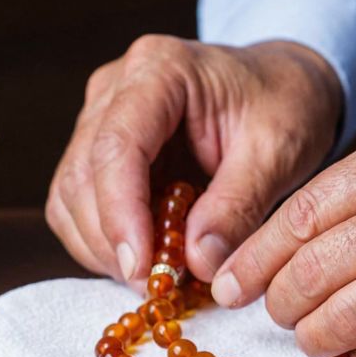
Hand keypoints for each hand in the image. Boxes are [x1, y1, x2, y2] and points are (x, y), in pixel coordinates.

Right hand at [45, 35, 341, 286]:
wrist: (283, 85)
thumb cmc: (285, 105)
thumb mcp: (278, 151)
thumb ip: (237, 205)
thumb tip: (197, 263)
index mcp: (160, 69)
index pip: (118, 145)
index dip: (120, 212)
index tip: (141, 268)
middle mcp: (116, 88)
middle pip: (84, 174)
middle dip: (113, 241)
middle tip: (158, 287)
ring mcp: (100, 117)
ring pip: (70, 195)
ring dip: (103, 247)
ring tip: (157, 277)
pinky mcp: (98, 150)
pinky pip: (78, 205)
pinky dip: (102, 242)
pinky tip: (145, 259)